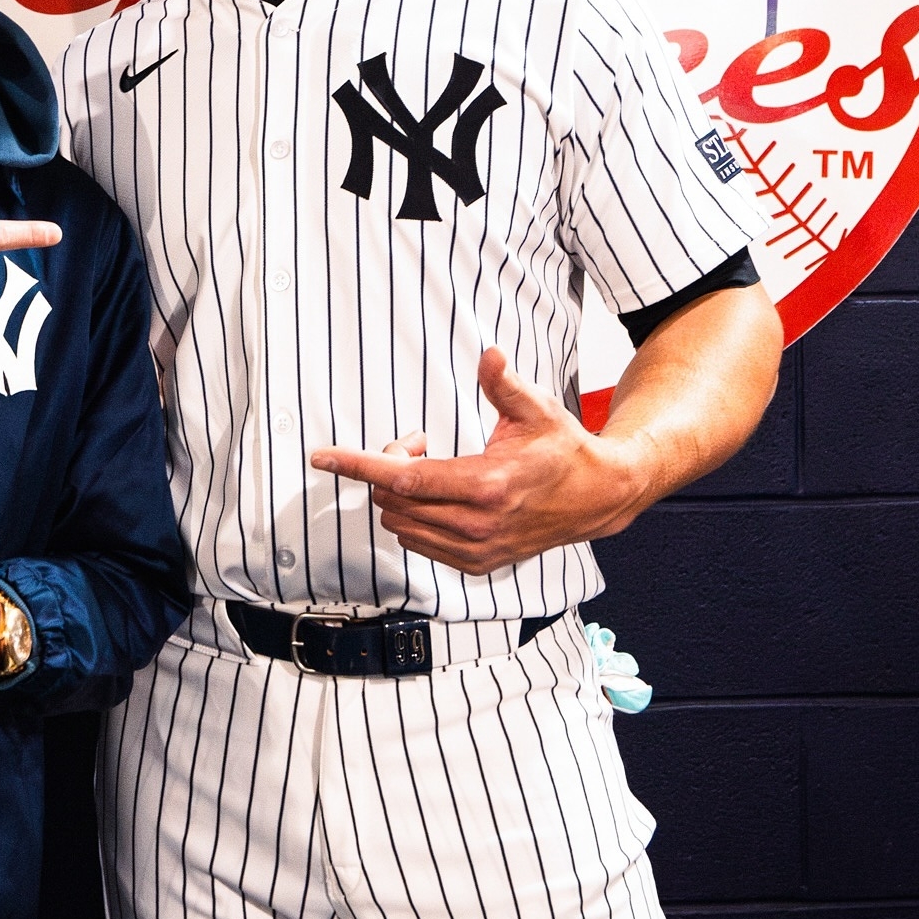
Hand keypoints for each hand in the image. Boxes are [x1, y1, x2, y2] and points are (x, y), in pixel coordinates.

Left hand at [309, 348, 651, 574]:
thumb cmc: (563, 450)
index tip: (323, 457)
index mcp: (486, 486)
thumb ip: (504, 384)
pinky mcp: (475, 563)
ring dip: (401, 493)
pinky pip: (417, 542)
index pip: (404, 478)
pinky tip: (440, 496)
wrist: (595, 498)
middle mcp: (476, 524)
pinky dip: (415, 516)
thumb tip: (489, 355)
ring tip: (434, 468)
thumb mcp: (536, 409)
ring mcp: (475, 549)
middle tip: (416, 442)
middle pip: (394, 499)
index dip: (359, 465)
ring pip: (399, 523)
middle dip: (389, 466)